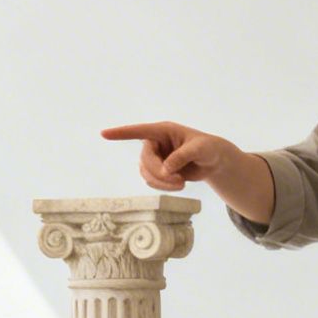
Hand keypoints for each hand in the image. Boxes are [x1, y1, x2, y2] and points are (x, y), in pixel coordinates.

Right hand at [99, 122, 243, 191]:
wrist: (213, 161)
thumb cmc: (209, 148)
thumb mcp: (200, 149)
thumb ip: (183, 156)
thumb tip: (166, 169)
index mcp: (163, 131)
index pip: (139, 131)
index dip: (121, 133)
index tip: (103, 134)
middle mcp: (155, 143)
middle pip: (145, 159)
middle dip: (159, 173)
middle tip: (179, 181)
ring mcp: (155, 157)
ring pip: (146, 173)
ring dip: (162, 182)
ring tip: (181, 184)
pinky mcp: (158, 170)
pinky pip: (151, 181)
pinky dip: (163, 186)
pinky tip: (178, 184)